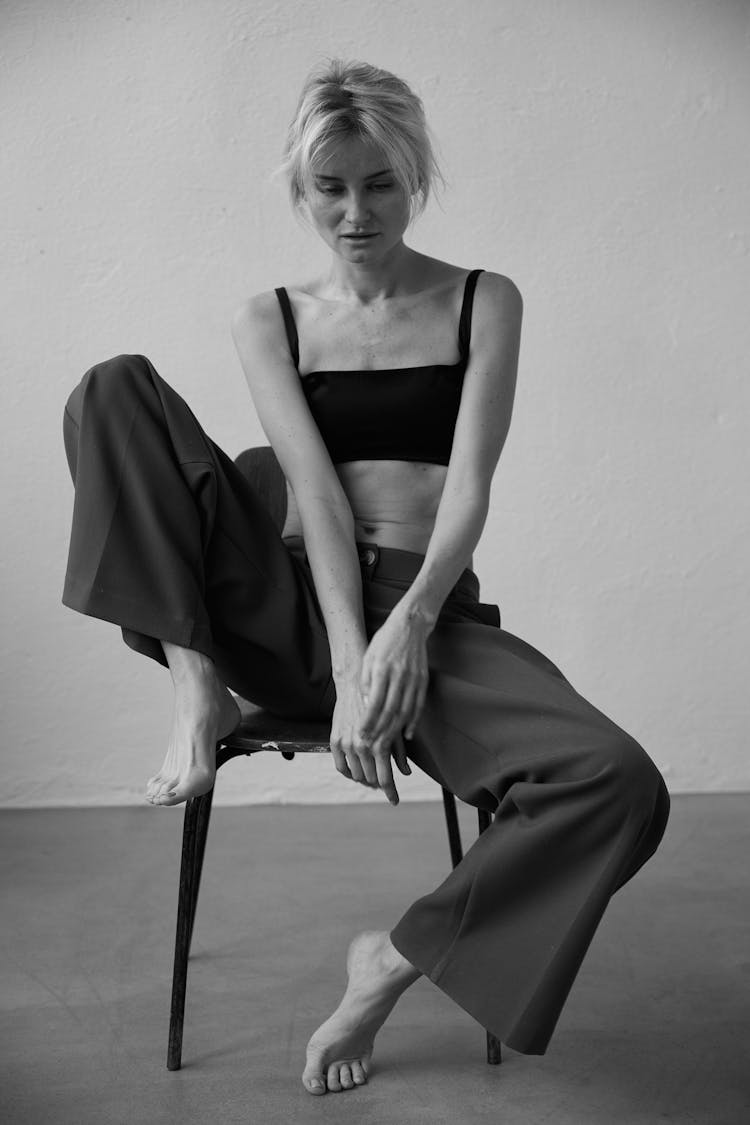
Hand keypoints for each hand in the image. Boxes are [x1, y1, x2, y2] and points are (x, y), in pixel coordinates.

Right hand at [330, 675, 411, 805]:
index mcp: (378, 744)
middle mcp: (361, 747)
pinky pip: (341, 766)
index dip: (391, 792)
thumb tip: (406, 772)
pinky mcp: (335, 739)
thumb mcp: (395, 726)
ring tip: (372, 778)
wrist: (356, 683)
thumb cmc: (381, 702)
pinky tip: (357, 771)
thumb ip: (399, 751)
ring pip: (356, 774)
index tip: (395, 801)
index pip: (385, 778)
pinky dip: (350, 772)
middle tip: (385, 785)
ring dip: (365, 779)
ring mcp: (346, 744)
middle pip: (370, 778)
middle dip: (379, 783)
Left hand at [359, 604, 429, 745]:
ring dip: (394, 731)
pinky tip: (406, 734)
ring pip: (404, 712)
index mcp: (383, 670)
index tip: (361, 734)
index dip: (368, 721)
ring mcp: (413, 679)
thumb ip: (366, 679)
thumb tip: (365, 704)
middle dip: (379, 731)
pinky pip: (418, 706)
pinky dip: (413, 722)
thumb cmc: (385, 641)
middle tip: (371, 746)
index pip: (374, 702)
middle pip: (389, 711)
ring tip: (385, 745)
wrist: (410, 625)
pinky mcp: (423, 681)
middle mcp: (399, 676)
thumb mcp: (369, 656)